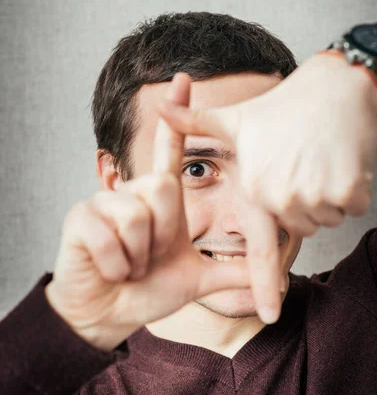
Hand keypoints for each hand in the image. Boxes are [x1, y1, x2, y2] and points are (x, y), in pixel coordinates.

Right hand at [46, 75, 248, 350]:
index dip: (178, 115)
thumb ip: (233, 273)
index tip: (184, 78)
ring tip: (128, 265)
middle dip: (159, 237)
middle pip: (162, 187)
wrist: (108, 315)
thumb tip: (278, 280)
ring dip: (138, 256)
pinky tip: (109, 270)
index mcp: (161, 200)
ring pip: (136, 215)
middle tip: (147, 260)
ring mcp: (104, 202)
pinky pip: (109, 235)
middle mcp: (134, 192)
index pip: (171, 150)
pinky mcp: (80, 217)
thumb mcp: (196, 280)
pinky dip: (116, 265)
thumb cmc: (146, 291)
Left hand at [157, 55, 376, 315]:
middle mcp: (283, 198)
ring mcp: (318, 194)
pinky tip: (338, 161)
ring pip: (326, 217)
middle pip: (300, 227)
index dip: (264, 286)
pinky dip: (349, 189)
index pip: (260, 250)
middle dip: (303, 206)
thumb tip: (158, 105)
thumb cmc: (282, 109)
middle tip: (300, 168)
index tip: (268, 315)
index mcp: (255, 189)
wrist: (335, 89)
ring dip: (325, 197)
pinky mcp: (349, 189)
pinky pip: (350, 206)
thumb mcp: (236, 119)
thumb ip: (194, 122)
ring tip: (315, 162)